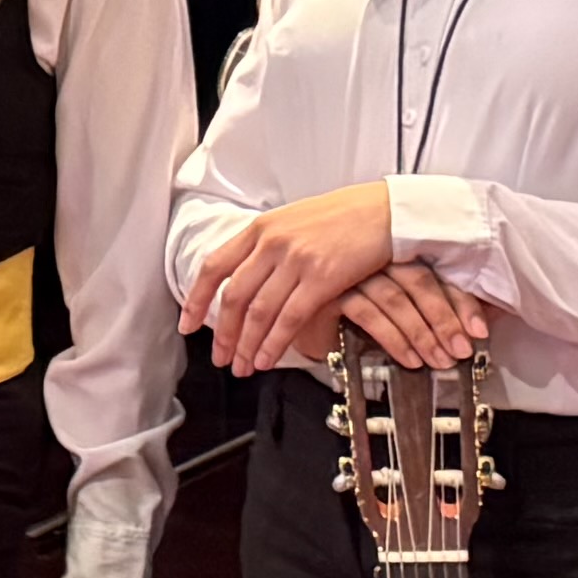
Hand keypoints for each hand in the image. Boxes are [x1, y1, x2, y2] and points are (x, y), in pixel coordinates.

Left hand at [191, 181, 418, 376]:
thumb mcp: (296, 220)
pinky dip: (274, 344)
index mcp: (261, 227)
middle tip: (220, 357)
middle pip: (234, 297)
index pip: (215, 267)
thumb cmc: (348, 216)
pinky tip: (267, 359)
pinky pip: (289, 318)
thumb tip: (251, 272)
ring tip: (243, 367)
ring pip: (259, 312)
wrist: (389, 210)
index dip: (198, 299)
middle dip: (223, 334)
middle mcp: (272, 242)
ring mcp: (296, 260)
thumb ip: (270, 244)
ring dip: (247, 345)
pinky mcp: (322, 278)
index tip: (188, 324)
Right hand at [340, 260, 489, 371]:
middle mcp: (375, 255)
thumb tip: (480, 321)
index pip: (437, 271)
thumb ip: (432, 305)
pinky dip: (393, 338)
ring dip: (422, 334)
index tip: (480, 330)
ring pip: (395, 298)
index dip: (461, 301)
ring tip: (439, 360)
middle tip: (462, 350)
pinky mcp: (331, 290)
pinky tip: (408, 358)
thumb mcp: (399, 301)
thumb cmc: (353, 304)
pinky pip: (368, 314)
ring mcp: (351, 270)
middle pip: (419, 281)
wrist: (303, 305)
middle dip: (445, 319)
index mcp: (397, 250)